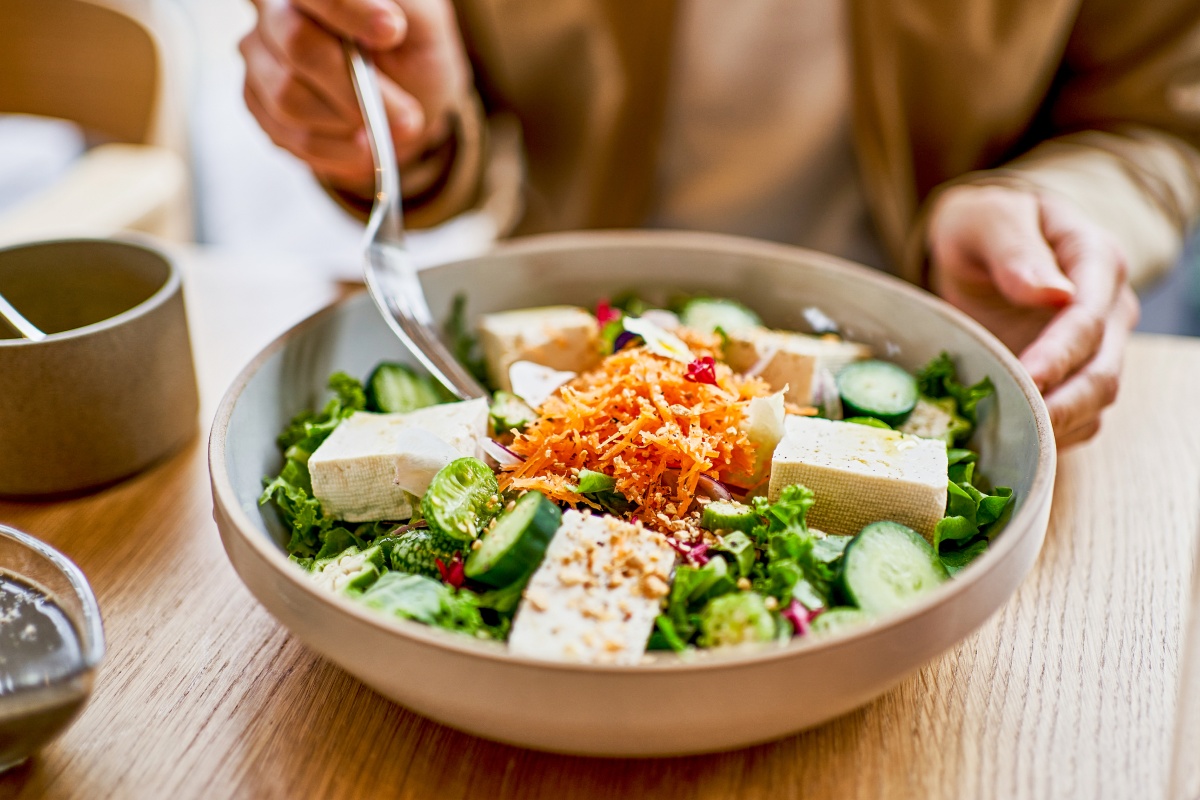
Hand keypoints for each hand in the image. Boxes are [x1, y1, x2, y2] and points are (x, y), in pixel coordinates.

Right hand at [239, 0, 470, 198]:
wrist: (403, 97)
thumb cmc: (410, 52)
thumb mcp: (423, 25)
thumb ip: (405, 12)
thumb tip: (386, 23)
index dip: (348, 11)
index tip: (392, 32)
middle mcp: (274, 11)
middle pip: (298, 45)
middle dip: (356, 88)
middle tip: (406, 115)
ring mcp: (259, 56)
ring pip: (290, 98)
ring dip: (349, 123)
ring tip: (388, 128)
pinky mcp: (257, 101)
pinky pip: (289, 134)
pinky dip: (337, 149)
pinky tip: (363, 144)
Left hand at [928, 184, 1139, 447]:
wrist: (986, 241)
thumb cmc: (986, 226)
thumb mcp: (988, 220)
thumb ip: (1015, 249)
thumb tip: (1053, 293)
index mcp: (1095, 260)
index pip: (1086, 318)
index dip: (1058, 354)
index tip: (1025, 378)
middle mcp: (1109, 308)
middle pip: (1102, 372)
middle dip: (1062, 405)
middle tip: (1017, 427)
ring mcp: (1099, 346)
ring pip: (1094, 403)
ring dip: (1056, 427)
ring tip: (1008, 441)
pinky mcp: (1076, 376)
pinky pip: (1076, 418)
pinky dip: (1049, 435)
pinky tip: (1010, 441)